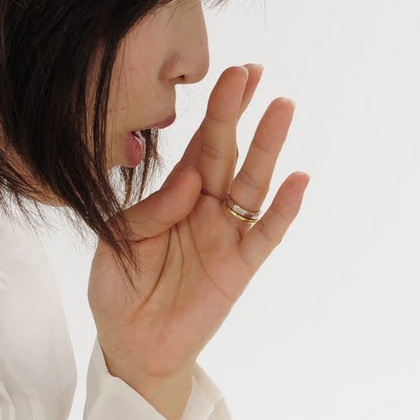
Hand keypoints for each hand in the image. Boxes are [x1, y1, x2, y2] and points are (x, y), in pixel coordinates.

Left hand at [89, 64, 308, 419]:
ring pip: (253, 183)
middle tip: (255, 73)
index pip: (201, 143)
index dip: (217, 109)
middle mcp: (207, 209)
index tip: (234, 72)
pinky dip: (284, 209)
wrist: (131, 346)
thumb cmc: (119, 290)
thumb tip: (193, 180)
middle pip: (229, 152)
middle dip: (241, 112)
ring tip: (282, 108)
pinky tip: (299, 181)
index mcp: (177, 195)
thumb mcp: (119, 239)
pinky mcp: (240, 268)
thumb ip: (153, 208)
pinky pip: (266, 235)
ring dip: (268, 147)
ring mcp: (227, 236)